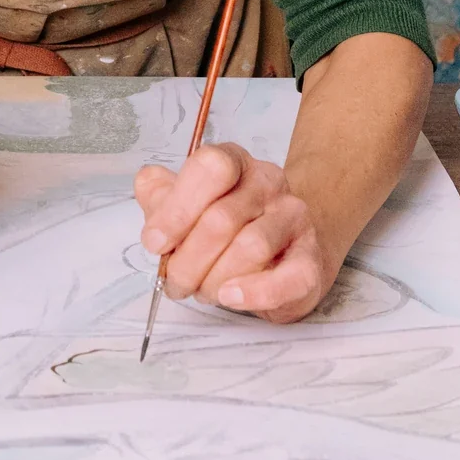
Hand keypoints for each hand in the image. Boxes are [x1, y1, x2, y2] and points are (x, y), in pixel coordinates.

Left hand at [134, 142, 337, 322]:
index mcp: (234, 162)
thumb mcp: (187, 206)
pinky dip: (254, 292)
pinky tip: (231, 297)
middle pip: (221, 219)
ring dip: (214, 280)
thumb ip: (162, 196)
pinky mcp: (310, 259)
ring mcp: (294, 218)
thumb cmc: (228, 229)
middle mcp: (267, 182)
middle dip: (187, 261)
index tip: (156, 242)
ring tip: (205, 289)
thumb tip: (149, 185)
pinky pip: (286, 279)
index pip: (210, 167)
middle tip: (176, 282)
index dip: (177, 208)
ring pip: (250, 248)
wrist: (283, 252)